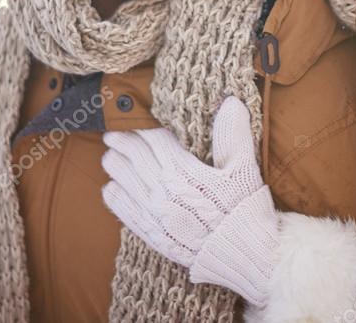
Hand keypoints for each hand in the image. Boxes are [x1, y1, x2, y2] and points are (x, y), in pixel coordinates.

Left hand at [101, 95, 279, 304]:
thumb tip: (231, 102)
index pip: (153, 139)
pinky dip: (114, 194)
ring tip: (111, 155)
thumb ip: (233, 134)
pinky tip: (112, 187)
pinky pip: (122, 209)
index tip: (132, 118)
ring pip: (121, 179)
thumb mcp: (243, 168)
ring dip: (114, 164)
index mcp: (182, 170)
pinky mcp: (151, 233)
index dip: (141, 127)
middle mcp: (162, 190)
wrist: (243, 254)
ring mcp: (153, 213)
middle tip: (113, 133)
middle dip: (121, 141)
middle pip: (132, 156)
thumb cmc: (244, 209)